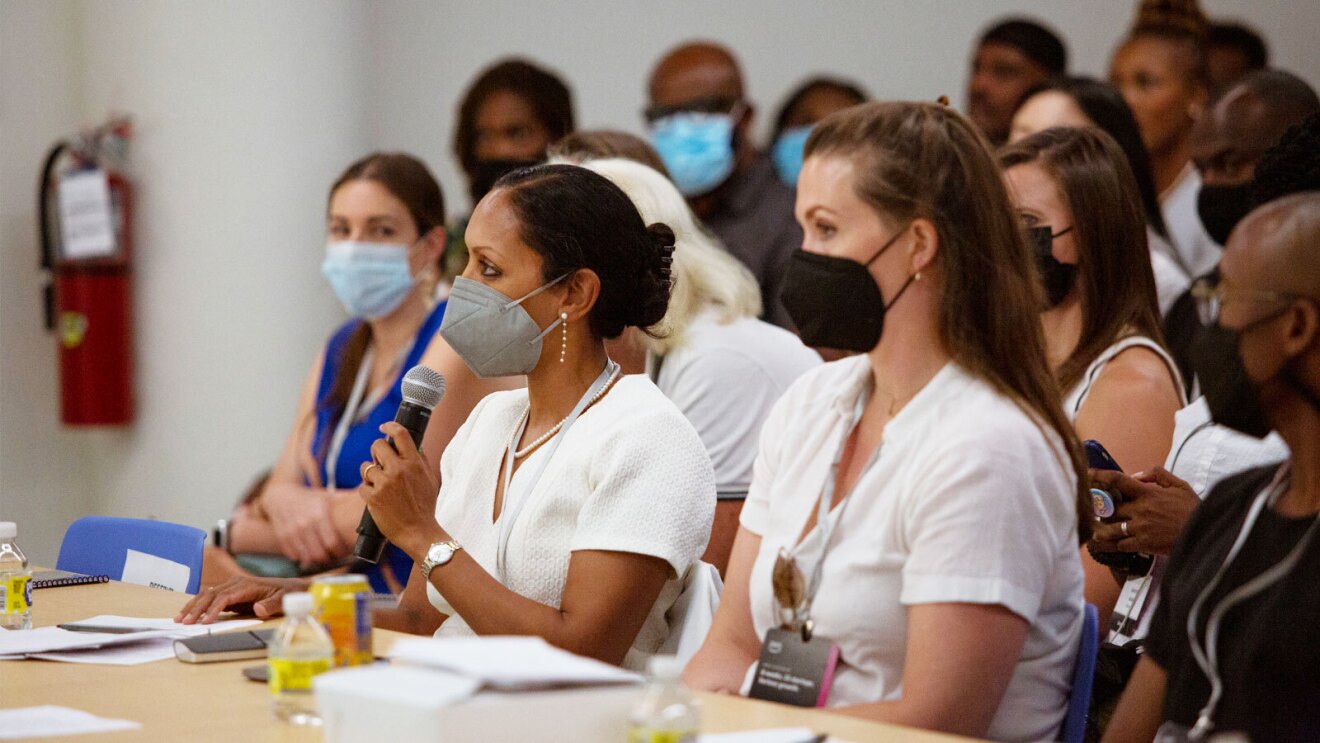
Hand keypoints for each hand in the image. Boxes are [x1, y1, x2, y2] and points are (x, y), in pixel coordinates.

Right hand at [176, 576, 309, 623]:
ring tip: (180, 618)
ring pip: (207, 595)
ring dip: (193, 606)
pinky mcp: (230, 593)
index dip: (213, 609)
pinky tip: (188, 613)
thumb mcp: (284, 600)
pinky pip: (210, 598)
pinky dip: (198, 605)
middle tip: (185, 622)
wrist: (292, 588)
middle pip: (211, 595)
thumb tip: (258, 609)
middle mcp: (236, 583)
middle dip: (197, 609)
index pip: (225, 597)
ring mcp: (232, 587)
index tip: (205, 622)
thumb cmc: (288, 594)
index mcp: (247, 585)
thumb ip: (272, 605)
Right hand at [260, 482, 349, 566]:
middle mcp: (304, 523)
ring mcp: (291, 531)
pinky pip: (295, 556)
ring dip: (317, 561)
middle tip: (336, 557)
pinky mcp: (281, 538)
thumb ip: (346, 501)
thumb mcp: (327, 497)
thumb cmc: (310, 499)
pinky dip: (303, 558)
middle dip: (330, 558)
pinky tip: (310, 554)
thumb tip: (369, 502)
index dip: (341, 551)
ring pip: (307, 557)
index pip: (332, 541)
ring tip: (325, 557)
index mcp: (319, 512)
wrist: (281, 496)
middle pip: (319, 553)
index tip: (347, 552)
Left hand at [359, 422, 443, 558]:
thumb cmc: (425, 507)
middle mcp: (398, 470)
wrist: (419, 532)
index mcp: (414, 463)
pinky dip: (367, 492)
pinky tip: (377, 499)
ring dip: (370, 474)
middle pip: (377, 446)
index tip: (384, 427)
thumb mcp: (430, 480)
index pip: (400, 434)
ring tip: (379, 484)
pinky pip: (362, 486)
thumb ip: (420, 461)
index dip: (389, 426)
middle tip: (380, 462)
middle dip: (376, 452)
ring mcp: (384, 483)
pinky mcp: (373, 497)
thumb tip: (413, 445)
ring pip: (366, 467)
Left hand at [1089, 466, 1199, 556]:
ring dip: (1100, 530)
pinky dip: (1112, 545)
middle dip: (1100, 509)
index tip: (1086, 474)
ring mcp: (1140, 528)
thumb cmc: (1192, 509)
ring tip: (1092, 530)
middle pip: (1109, 507)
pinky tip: (1106, 545)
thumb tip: (1135, 475)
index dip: (1100, 475)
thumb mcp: (1179, 486)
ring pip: (1110, 529)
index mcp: (1147, 493)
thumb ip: (1157, 475)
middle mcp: (1140, 510)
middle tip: (1091, 510)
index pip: (1118, 480)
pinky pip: (1120, 545)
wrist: (1205, 533)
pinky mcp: (1143, 544)